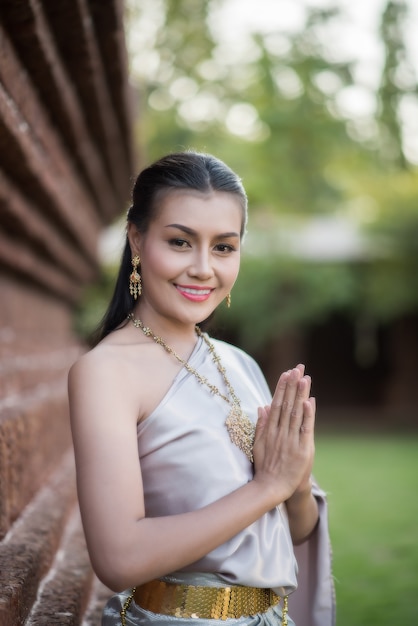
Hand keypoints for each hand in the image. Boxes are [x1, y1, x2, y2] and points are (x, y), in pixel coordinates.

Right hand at [252, 364, 315, 502]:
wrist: (272, 488)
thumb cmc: (266, 467)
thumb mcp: (259, 444)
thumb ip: (261, 425)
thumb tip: (262, 406)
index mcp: (270, 430)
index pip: (277, 403)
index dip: (282, 387)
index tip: (286, 373)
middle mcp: (280, 432)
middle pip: (287, 404)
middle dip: (292, 385)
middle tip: (297, 368)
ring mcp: (291, 440)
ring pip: (296, 413)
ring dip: (300, 394)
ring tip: (304, 378)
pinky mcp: (302, 449)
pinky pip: (305, 429)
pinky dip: (307, 415)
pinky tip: (309, 401)